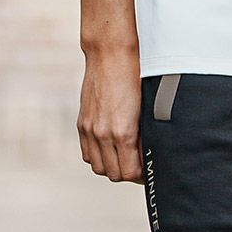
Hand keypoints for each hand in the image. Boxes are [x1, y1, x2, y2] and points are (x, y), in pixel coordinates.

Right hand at [78, 50, 143, 181]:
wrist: (110, 54)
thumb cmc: (135, 77)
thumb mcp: (145, 108)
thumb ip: (143, 135)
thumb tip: (146, 153)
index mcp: (123, 132)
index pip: (130, 173)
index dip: (142, 176)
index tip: (149, 171)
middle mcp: (103, 134)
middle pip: (114, 174)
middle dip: (128, 174)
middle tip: (139, 167)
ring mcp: (90, 129)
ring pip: (98, 167)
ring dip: (111, 167)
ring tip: (124, 160)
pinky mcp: (82, 123)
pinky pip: (87, 153)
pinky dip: (98, 157)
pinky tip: (109, 149)